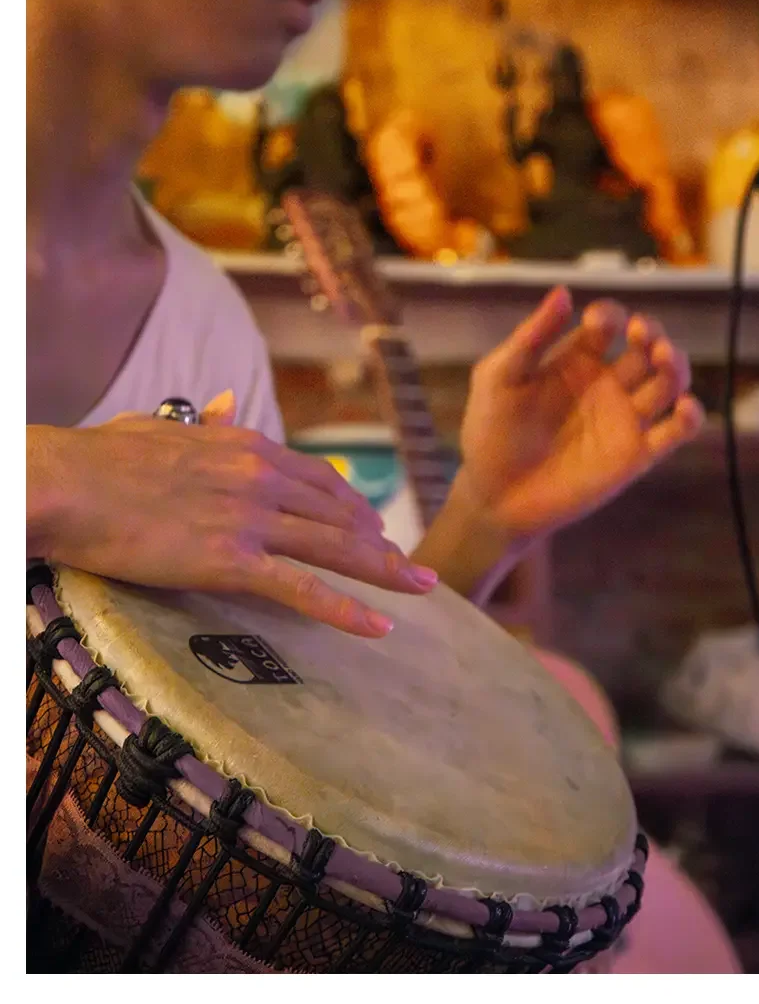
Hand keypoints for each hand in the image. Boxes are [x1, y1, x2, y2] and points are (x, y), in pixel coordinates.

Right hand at [27, 392, 437, 636]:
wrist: (68, 481)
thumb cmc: (102, 456)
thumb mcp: (164, 425)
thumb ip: (207, 422)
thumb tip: (227, 406)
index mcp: (246, 446)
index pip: (317, 479)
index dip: (352, 506)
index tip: (374, 525)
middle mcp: (261, 479)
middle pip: (339, 515)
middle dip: (381, 542)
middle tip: (412, 565)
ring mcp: (250, 519)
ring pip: (335, 547)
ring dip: (385, 570)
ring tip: (420, 587)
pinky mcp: (231, 559)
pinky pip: (302, 589)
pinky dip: (346, 610)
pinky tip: (379, 625)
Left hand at [460, 287, 704, 534]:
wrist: (495, 496)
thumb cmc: (490, 433)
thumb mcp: (500, 378)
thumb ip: (530, 337)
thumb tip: (564, 292)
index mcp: (575, 359)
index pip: (607, 323)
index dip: (609, 315)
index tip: (596, 322)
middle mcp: (605, 384)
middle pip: (646, 346)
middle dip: (651, 331)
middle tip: (642, 332)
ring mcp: (622, 418)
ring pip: (668, 382)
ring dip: (676, 364)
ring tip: (665, 356)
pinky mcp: (635, 455)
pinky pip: (675, 432)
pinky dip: (691, 417)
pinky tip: (684, 406)